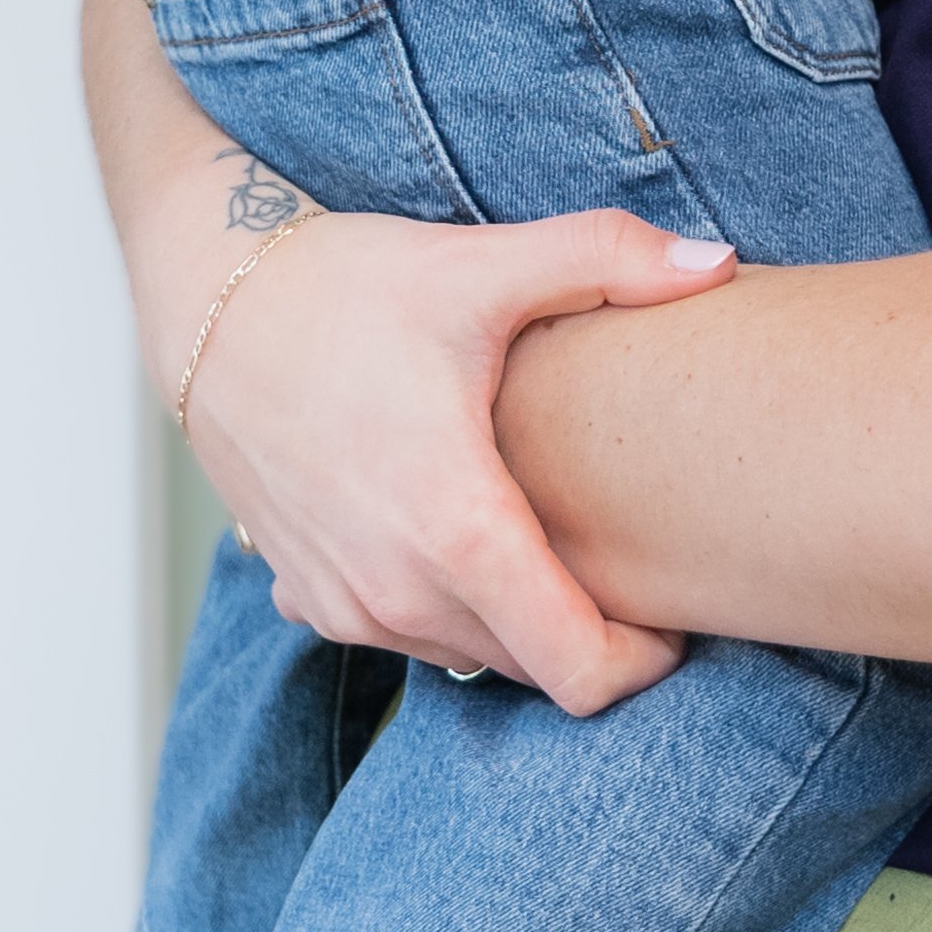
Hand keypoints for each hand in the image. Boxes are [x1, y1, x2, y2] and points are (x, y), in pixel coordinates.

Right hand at [176, 206, 744, 711]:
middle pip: (539, 670)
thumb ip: (610, 260)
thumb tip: (720, 262)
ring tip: (550, 532)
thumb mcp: (482, 266)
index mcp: (456, 530)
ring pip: (476, 658)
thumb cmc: (346, 288)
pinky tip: (461, 530)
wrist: (211, 306)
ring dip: (521, 620)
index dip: (649, 657)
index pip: (583, 671)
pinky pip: (412, 638)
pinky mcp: (313, 603)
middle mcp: (398, 592)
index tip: (675, 604)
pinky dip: (452, 608)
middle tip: (628, 551)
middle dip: (594, 630)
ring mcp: (348, 608)